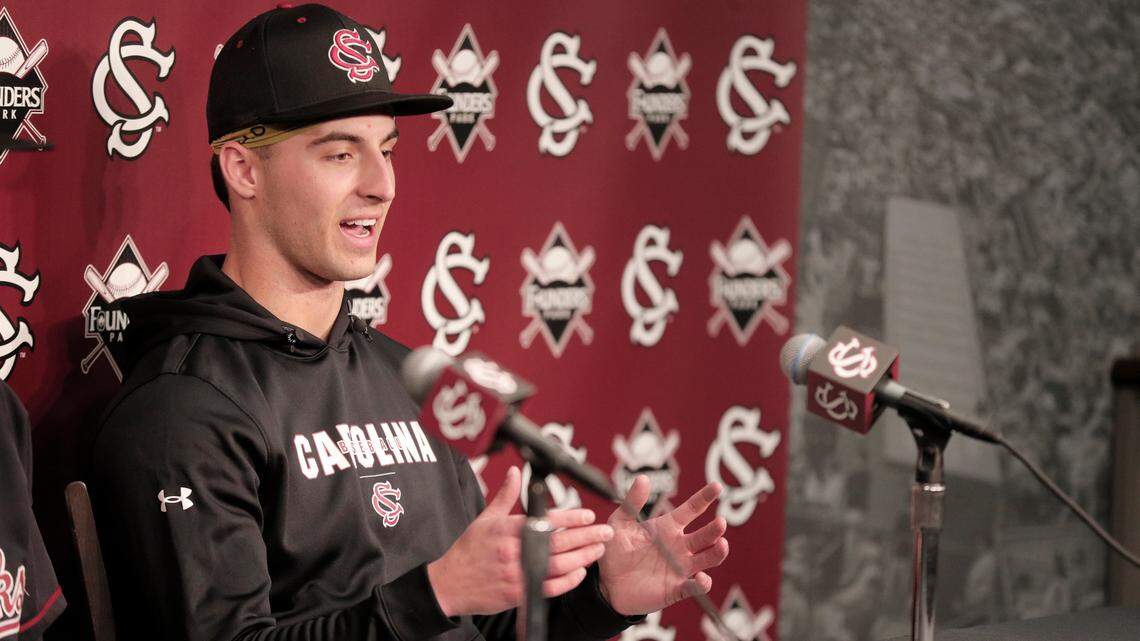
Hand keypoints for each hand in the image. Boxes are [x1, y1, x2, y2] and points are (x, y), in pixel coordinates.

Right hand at [427, 466, 614, 615]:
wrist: (449, 583)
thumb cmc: (468, 550)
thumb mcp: (485, 518)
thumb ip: (505, 496)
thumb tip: (514, 472)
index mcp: (508, 529)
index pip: (546, 520)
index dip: (571, 517)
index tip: (589, 514)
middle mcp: (514, 550)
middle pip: (559, 542)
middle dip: (586, 536)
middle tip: (605, 532)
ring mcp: (517, 573)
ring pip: (558, 565)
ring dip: (582, 557)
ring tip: (598, 550)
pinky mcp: (517, 593)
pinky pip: (549, 588)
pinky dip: (567, 581)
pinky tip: (579, 572)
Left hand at [598, 476, 728, 615]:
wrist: (607, 585)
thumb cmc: (616, 551)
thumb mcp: (620, 524)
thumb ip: (632, 503)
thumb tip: (643, 478)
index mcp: (668, 527)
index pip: (691, 509)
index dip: (704, 498)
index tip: (717, 486)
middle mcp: (679, 546)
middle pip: (704, 536)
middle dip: (715, 529)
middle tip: (720, 522)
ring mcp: (680, 568)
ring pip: (707, 559)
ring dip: (716, 553)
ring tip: (722, 544)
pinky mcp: (676, 589)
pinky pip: (694, 587)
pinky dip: (702, 583)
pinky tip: (703, 578)